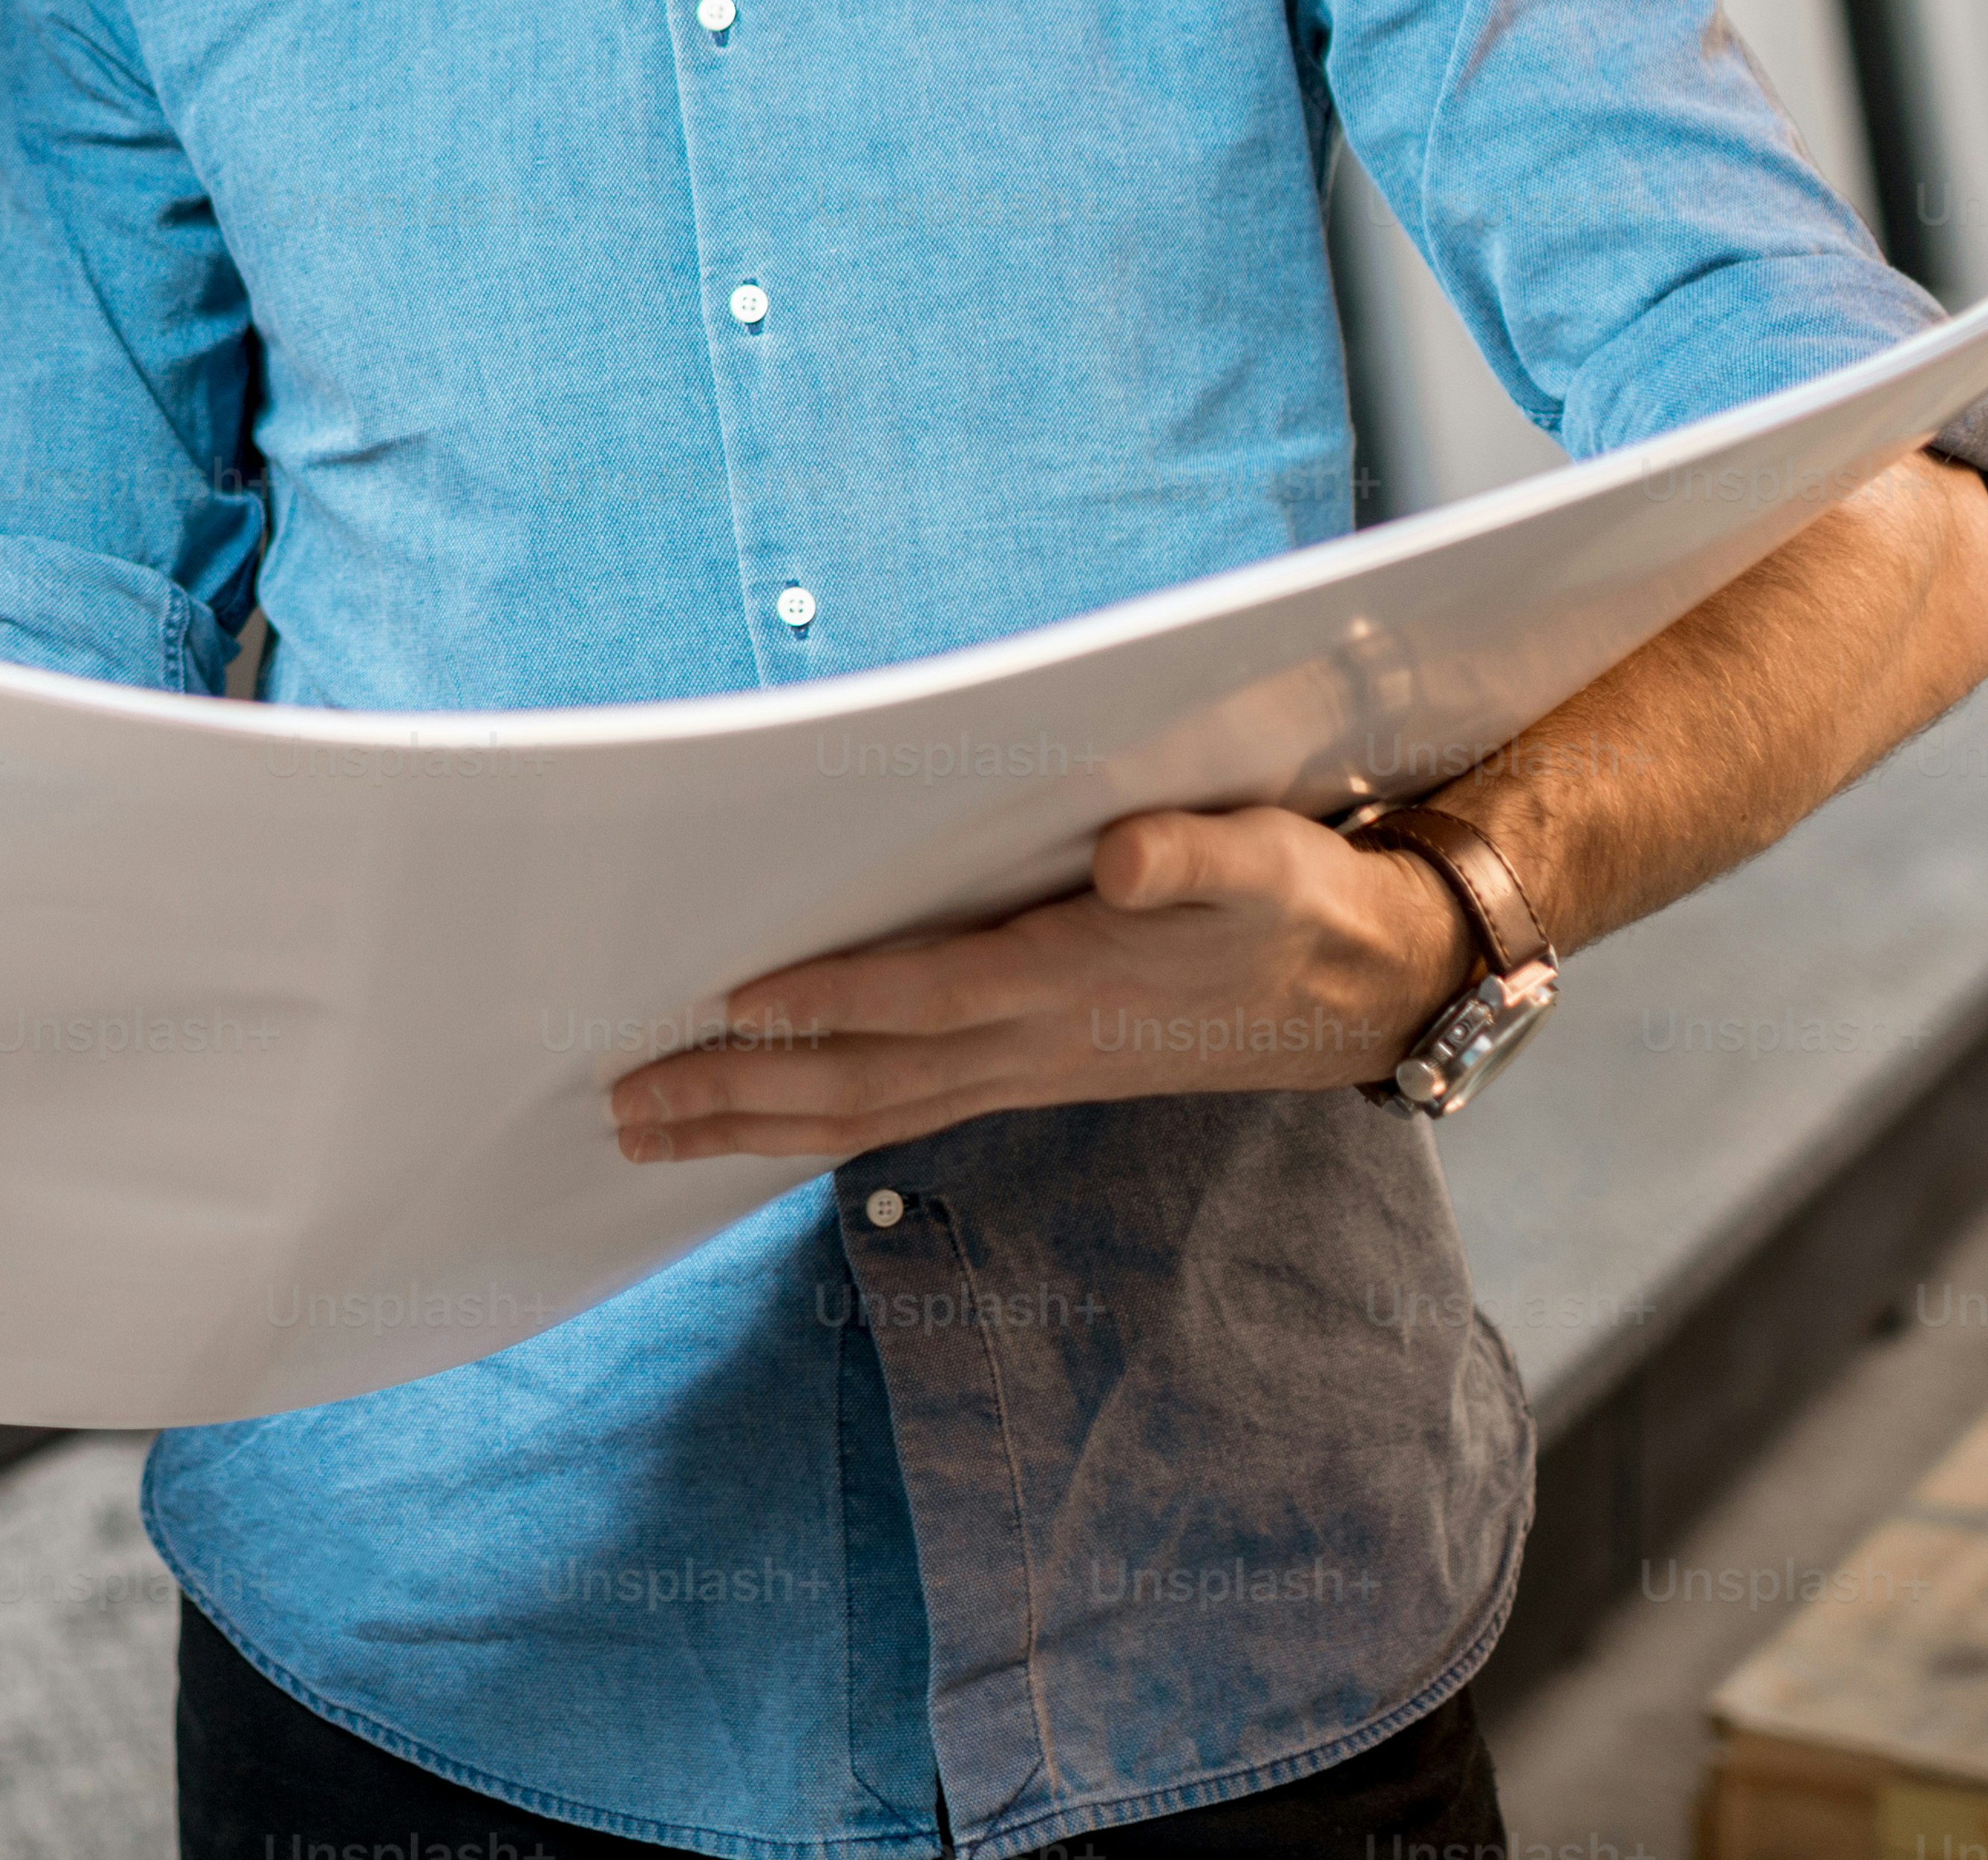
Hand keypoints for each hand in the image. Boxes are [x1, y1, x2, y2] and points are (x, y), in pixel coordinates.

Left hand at [611, 806, 1477, 1163]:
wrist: (1364, 989)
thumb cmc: (1293, 902)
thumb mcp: (1262, 859)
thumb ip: (1193, 855)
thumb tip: (1127, 856)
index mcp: (1067, 981)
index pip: (924, 996)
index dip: (830, 998)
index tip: (730, 1003)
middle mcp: (1027, 1042)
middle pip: (860, 1081)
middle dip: (737, 1095)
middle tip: (623, 1105)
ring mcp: (1021, 1070)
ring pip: (864, 1113)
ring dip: (751, 1125)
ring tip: (647, 1133)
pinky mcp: (1025, 1074)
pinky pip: (895, 1114)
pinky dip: (813, 1126)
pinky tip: (750, 1129)